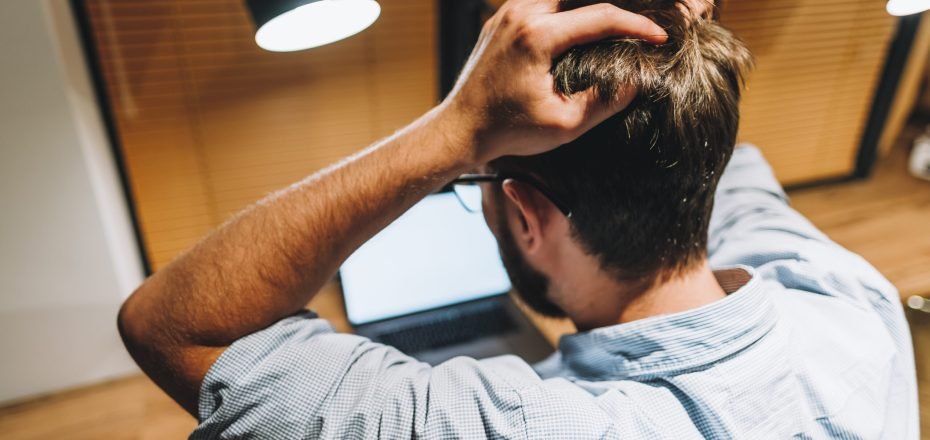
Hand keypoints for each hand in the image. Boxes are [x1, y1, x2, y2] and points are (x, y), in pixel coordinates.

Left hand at [441, 0, 666, 162]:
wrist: (459, 129)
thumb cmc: (508, 131)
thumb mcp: (563, 126)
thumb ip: (603, 103)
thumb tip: (635, 82)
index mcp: (537, 36)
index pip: (601, 17)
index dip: (637, 25)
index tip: (659, 39)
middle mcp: (521, 13)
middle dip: (615, 5)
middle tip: (642, 18)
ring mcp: (508, 12)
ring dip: (588, 3)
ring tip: (615, 20)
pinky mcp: (501, 18)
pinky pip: (542, 0)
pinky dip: (566, 7)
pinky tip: (583, 22)